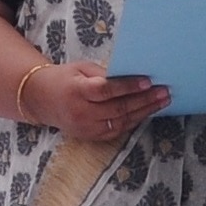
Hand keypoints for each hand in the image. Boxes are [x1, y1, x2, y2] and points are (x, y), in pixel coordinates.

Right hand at [24, 57, 167, 144]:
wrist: (40, 99)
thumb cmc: (64, 78)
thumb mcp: (81, 68)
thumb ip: (104, 74)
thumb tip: (132, 76)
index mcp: (77, 91)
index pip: (106, 90)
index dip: (128, 87)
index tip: (148, 81)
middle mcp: (81, 112)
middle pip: (118, 108)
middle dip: (144, 100)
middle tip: (164, 92)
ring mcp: (85, 127)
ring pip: (121, 121)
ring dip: (144, 112)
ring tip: (162, 102)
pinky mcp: (90, 136)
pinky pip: (116, 130)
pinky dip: (133, 121)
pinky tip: (147, 112)